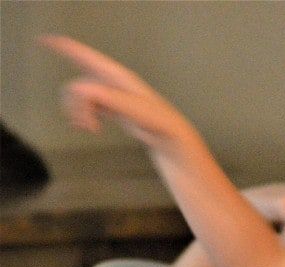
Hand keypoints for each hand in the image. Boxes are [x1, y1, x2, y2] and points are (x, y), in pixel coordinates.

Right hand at [40, 35, 198, 154]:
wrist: (169, 137)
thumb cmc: (157, 121)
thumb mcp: (131, 108)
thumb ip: (106, 97)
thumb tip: (82, 91)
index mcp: (117, 77)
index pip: (87, 58)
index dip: (67, 48)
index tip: (46, 41)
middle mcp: (112, 83)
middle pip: (78, 86)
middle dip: (76, 105)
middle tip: (86, 124)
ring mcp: (111, 95)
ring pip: (81, 99)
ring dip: (80, 113)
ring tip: (91, 128)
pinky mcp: (112, 108)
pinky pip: (88, 107)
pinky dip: (84, 117)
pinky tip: (89, 127)